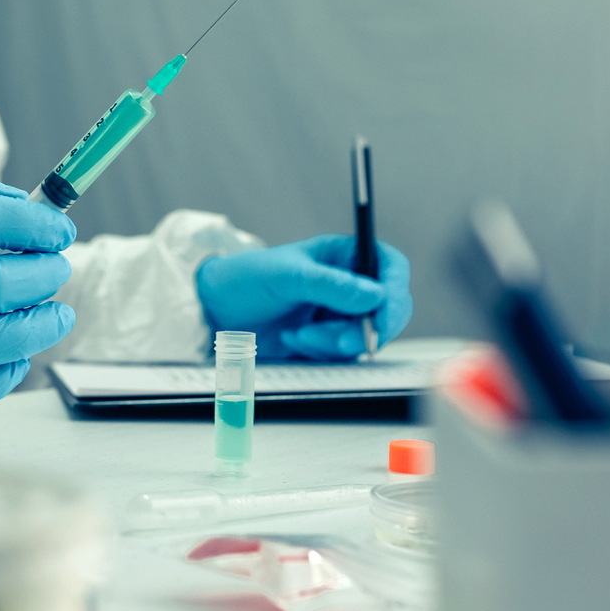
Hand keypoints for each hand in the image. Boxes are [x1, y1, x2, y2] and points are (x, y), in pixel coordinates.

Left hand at [196, 235, 411, 360]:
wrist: (214, 313)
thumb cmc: (246, 279)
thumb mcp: (287, 275)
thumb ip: (331, 284)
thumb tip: (375, 294)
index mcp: (343, 255)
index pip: (389, 267)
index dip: (395, 291)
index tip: (383, 315)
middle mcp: (348, 284)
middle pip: (387, 308)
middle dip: (365, 328)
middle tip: (341, 341)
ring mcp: (339, 314)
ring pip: (365, 336)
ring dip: (335, 342)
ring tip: (298, 335)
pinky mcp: (328, 341)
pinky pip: (344, 354)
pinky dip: (322, 353)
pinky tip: (294, 341)